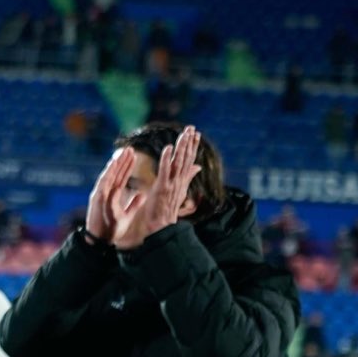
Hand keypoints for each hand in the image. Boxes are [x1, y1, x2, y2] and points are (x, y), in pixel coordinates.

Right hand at [85, 145, 130, 242]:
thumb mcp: (127, 215)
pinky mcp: (97, 199)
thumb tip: (142, 194)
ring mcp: (100, 195)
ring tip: (123, 153)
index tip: (134, 156)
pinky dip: (108, 173)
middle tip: (130, 149)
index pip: (121, 177)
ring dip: (116, 164)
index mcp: (112, 195)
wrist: (101, 240)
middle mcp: (105, 192)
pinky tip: (113, 165)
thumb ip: (134, 204)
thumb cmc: (112, 229)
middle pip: (115, 173)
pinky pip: (103, 183)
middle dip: (122, 161)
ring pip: (109, 175)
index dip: (127, 166)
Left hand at [111, 125, 201, 249]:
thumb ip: (187, 177)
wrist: (159, 229)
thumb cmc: (164, 211)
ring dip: (182, 147)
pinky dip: (166, 159)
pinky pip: (165, 171)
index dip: (192, 146)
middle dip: (190, 143)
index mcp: (180, 182)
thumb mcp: (177, 191)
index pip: (188, 160)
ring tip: (185, 133)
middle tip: (193, 127)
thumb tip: (198, 166)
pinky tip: (168, 147)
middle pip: (186, 159)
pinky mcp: (162, 188)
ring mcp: (171, 185)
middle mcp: (178, 182)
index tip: (196, 133)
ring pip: (178, 162)